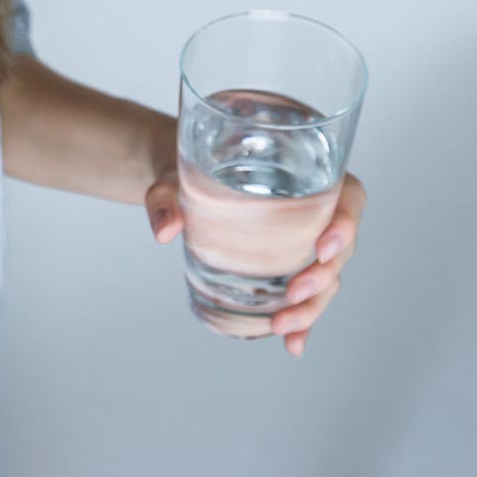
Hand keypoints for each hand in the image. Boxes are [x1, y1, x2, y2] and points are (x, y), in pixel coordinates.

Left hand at [144, 171, 366, 356]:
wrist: (178, 186)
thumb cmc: (185, 170)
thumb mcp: (172, 178)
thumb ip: (166, 198)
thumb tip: (165, 229)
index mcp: (303, 175)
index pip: (347, 196)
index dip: (346, 223)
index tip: (324, 247)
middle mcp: (312, 211)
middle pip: (339, 248)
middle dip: (323, 276)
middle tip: (294, 293)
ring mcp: (301, 242)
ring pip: (326, 278)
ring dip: (312, 307)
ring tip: (282, 326)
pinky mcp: (286, 266)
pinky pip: (304, 295)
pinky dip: (302, 321)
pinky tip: (293, 343)